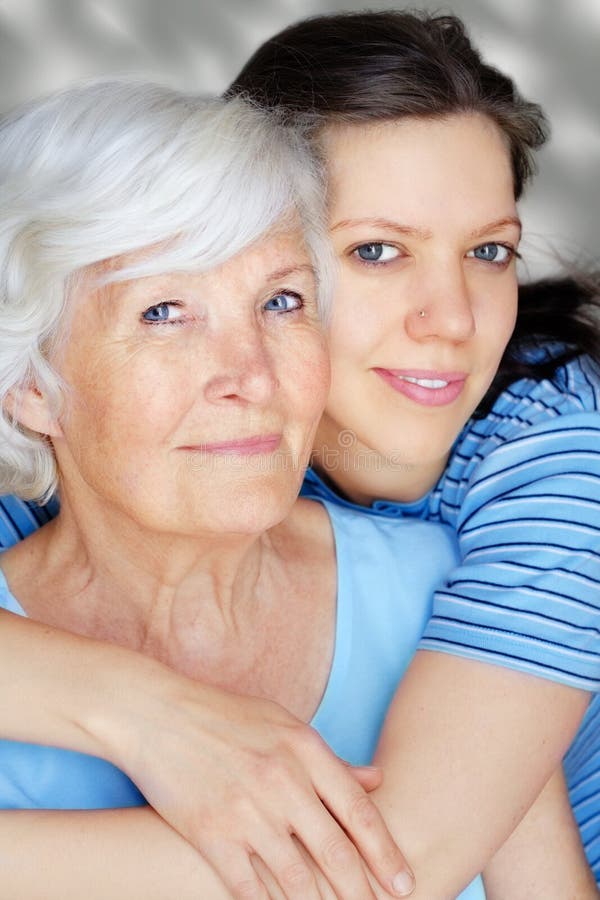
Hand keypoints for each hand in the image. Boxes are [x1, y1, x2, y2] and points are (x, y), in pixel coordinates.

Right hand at [105, 666, 414, 898]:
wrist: (157, 713)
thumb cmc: (224, 715)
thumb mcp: (283, 723)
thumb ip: (329, 757)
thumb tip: (376, 780)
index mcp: (304, 748)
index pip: (358, 810)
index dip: (386, 852)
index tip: (405, 882)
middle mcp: (282, 780)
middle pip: (335, 851)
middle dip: (363, 891)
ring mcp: (246, 810)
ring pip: (296, 878)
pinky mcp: (211, 834)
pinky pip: (249, 887)